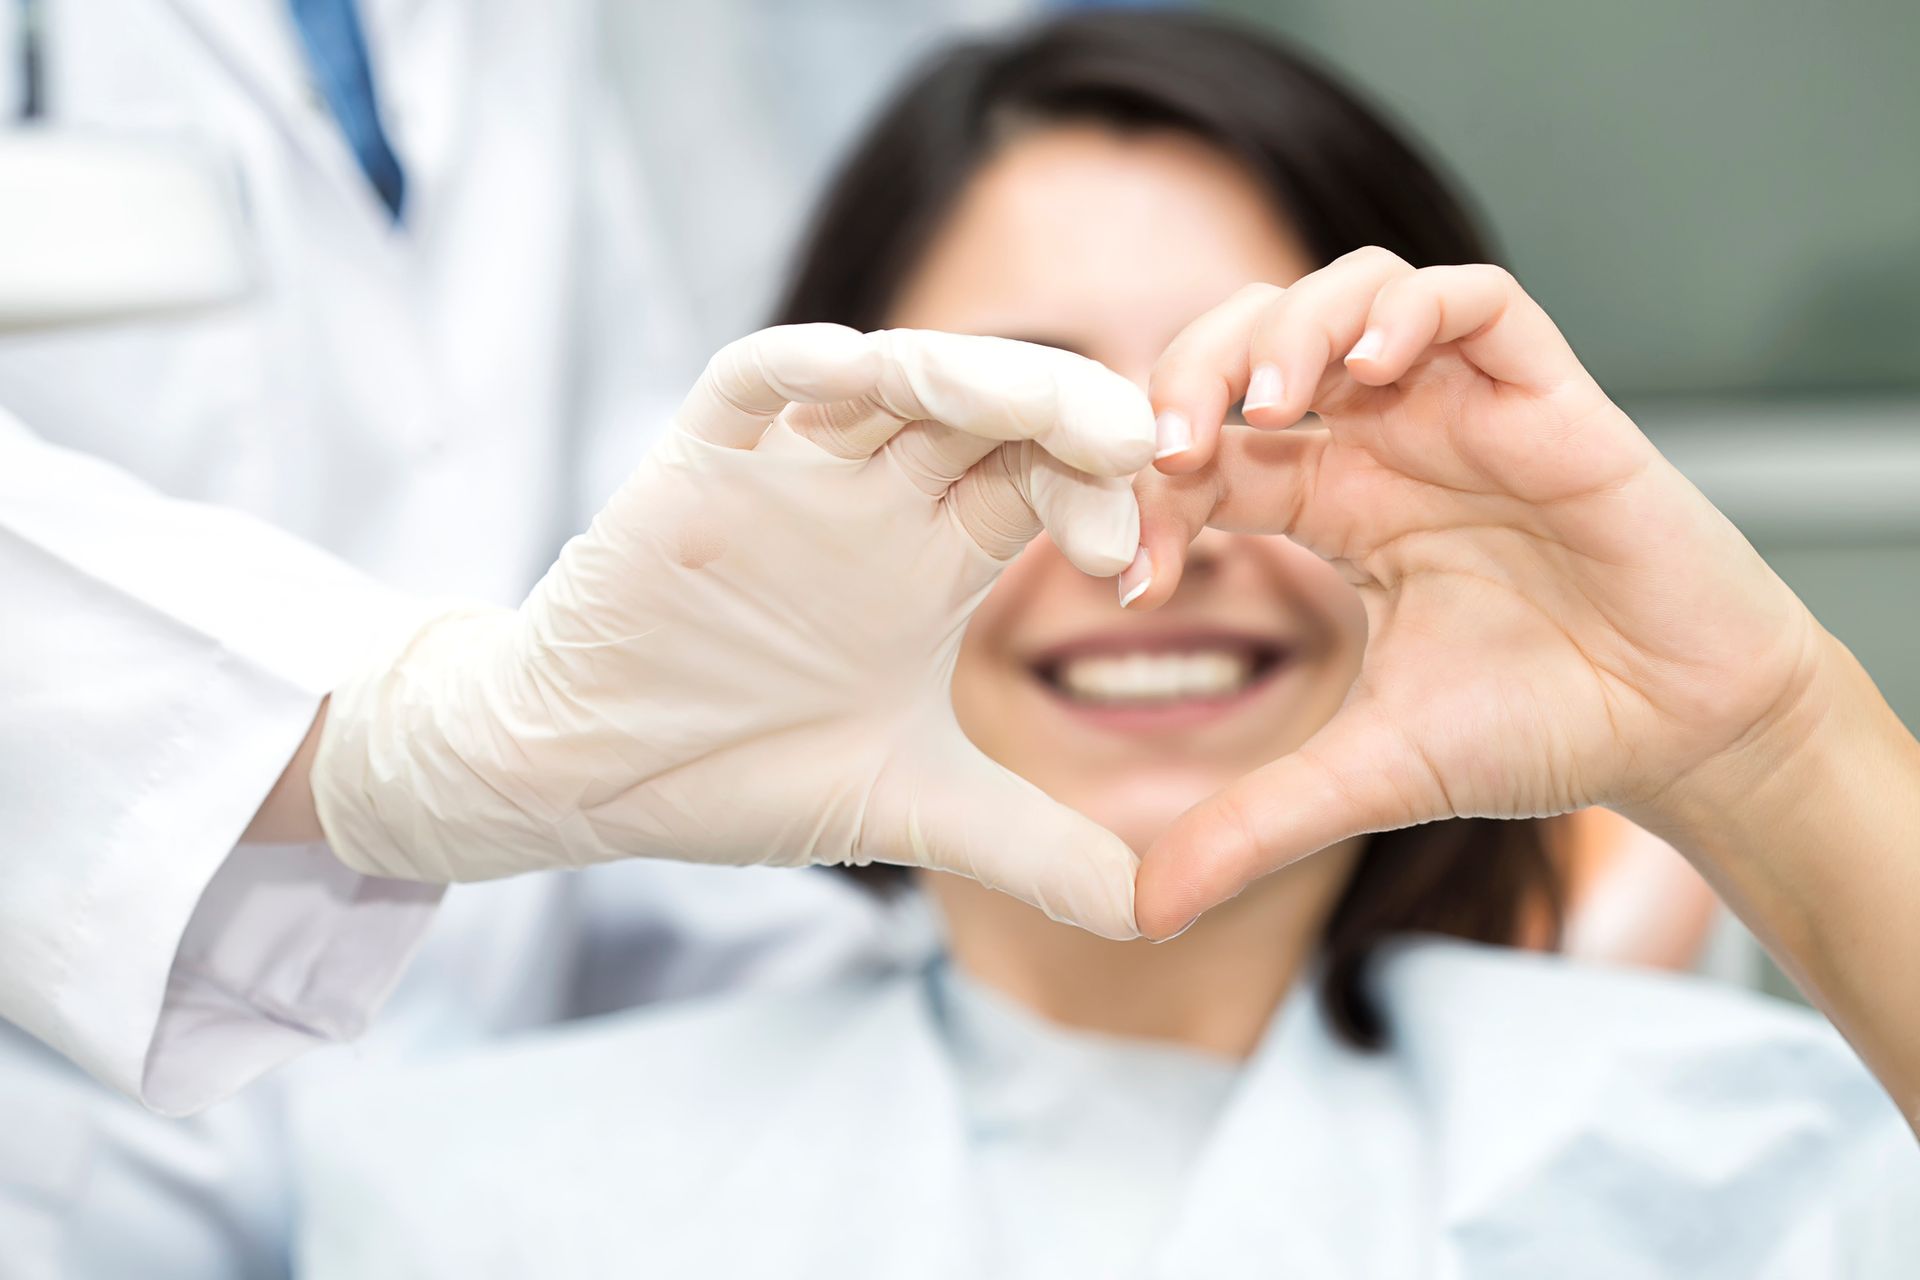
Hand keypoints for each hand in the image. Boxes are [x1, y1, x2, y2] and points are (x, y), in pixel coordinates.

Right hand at [312, 324, 1153, 938]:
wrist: (588, 775)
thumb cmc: (738, 771)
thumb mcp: (912, 810)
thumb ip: (1035, 850)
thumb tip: (1157, 917)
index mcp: (936, 557)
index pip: (1045, 484)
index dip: (1103, 500)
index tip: (1138, 563)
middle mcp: (876, 496)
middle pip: (992, 412)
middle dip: (1067, 416)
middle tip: (1137, 448)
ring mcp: (789, 470)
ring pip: (893, 377)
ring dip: (970, 376)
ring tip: (1041, 407)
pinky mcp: (696, 462)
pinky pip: (753, 383)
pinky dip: (807, 368)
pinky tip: (865, 372)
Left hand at [1129, 249, 1824, 937]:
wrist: (1682, 732)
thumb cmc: (1540, 729)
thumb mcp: (1367, 776)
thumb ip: (1254, 825)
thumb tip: (1143, 911)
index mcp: (1333, 507)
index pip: (1208, 455)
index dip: (1151, 491)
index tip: (1133, 574)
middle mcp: (1387, 443)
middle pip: (1255, 344)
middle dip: (1191, 374)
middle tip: (1168, 447)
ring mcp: (1463, 409)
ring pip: (1350, 295)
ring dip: (1288, 329)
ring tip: (1262, 406)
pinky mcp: (1548, 396)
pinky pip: (1473, 299)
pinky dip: (1410, 310)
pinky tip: (1371, 368)